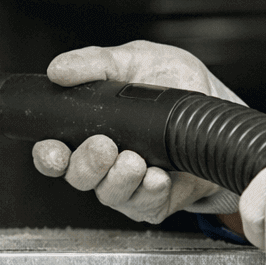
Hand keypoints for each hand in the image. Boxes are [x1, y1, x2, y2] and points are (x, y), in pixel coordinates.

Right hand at [31, 40, 243, 221]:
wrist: (216, 105)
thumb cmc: (174, 83)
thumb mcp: (136, 59)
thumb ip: (97, 62)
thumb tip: (59, 68)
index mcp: (91, 130)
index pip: (55, 153)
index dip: (49, 155)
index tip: (53, 149)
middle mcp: (106, 162)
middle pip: (78, 177)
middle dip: (87, 165)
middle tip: (104, 146)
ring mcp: (130, 184)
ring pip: (109, 193)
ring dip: (119, 178)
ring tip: (135, 160)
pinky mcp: (156, 201)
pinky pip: (145, 205)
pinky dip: (149, 191)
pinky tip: (157, 177)